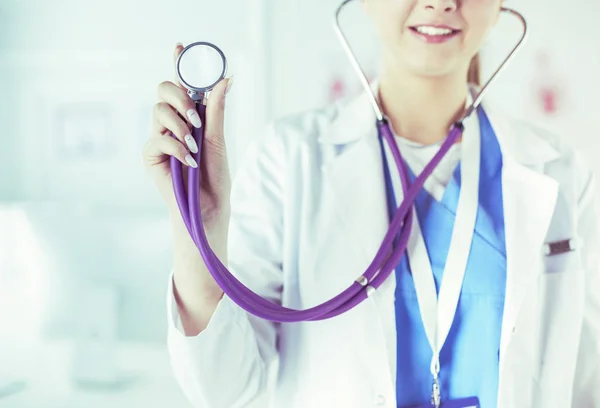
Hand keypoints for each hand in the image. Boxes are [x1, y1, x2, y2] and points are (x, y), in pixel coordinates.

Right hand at [143, 43, 232, 230]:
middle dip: (179, 97)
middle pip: (163, 91)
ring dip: (180, 124)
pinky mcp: (151, 156)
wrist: (208, 208)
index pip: (181, 86)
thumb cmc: (214, 177)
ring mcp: (160, 139)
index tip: (180, 46)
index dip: (179, 65)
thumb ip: (216, 110)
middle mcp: (172, 124)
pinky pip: (157, 138)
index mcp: (190, 118)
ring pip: (159, 110)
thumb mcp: (218, 139)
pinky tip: (189, 160)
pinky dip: (176, 147)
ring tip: (194, 145)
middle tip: (195, 117)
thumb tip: (226, 79)